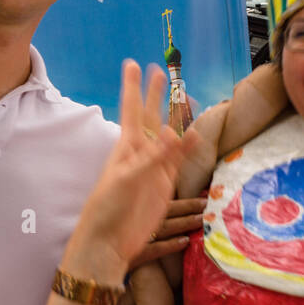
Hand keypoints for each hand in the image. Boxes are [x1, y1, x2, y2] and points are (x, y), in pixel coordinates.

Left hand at [61, 61, 201, 281]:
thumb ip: (151, 157)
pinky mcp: (165, 185)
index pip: (130, 109)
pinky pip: (179, 160)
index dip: (132, 87)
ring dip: (176, 116)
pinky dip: (188, 147)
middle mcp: (140, 153)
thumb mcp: (127, 179)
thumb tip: (174, 133)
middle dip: (154, 94)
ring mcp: (154, 168)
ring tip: (185, 95)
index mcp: (125, 146)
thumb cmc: (108, 207)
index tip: (132, 63)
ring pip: (169, 136)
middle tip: (159, 69)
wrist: (110, 241)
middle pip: (151, 116)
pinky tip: (195, 133)